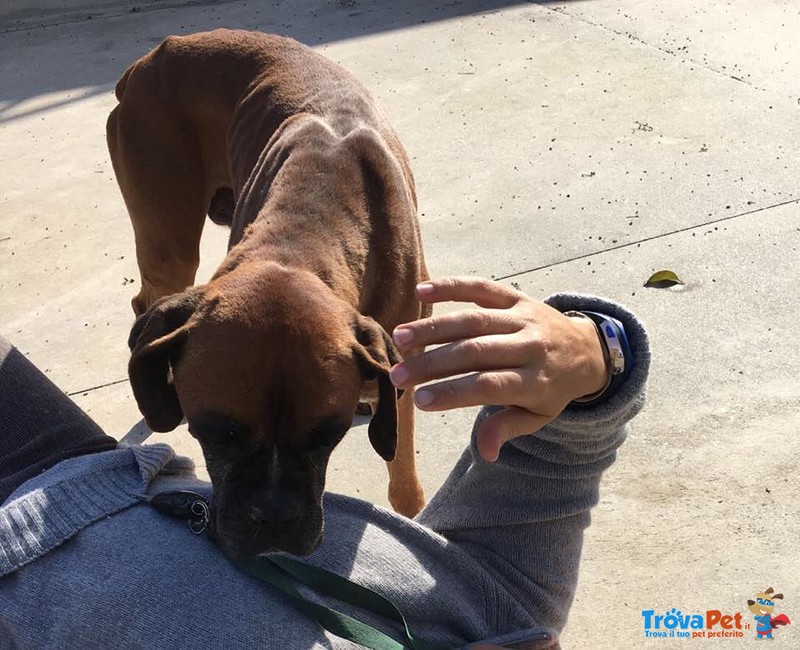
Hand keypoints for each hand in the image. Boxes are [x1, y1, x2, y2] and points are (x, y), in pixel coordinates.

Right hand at [389, 277, 608, 460]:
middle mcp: (530, 346)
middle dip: (432, 363)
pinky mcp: (517, 297)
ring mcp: (524, 318)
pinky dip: (452, 287)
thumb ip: (508, 428)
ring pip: (473, 320)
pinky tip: (421, 291)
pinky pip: (483, 287)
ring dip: (433, 327)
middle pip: (475, 351)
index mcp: (536, 381)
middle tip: (398, 376)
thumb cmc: (553, 389)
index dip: (453, 393)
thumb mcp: (538, 416)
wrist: (588, 349)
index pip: (489, 386)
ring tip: (400, 338)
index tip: (419, 401)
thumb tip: (485, 453)